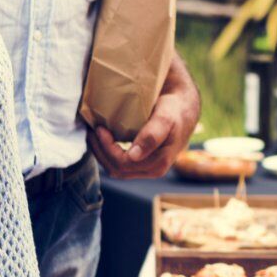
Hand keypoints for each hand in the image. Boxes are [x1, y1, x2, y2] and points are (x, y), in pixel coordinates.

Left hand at [88, 56, 199, 178]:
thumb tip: (134, 155)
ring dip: (101, 153)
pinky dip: (107, 152)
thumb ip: (152, 136)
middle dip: (100, 151)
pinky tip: (103, 138)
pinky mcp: (142, 161)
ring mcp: (147, 167)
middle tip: (91, 130)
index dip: (107, 148)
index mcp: (159, 163)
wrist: (184, 106)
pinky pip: (119, 163)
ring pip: (115, 168)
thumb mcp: (165, 119)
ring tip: (94, 134)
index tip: (100, 128)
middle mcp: (153, 169)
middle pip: (116, 169)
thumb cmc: (175, 110)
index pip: (123, 163)